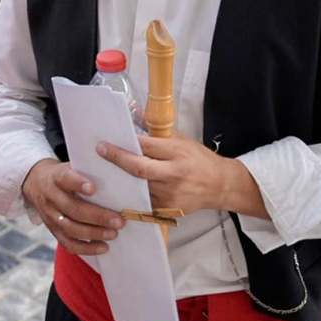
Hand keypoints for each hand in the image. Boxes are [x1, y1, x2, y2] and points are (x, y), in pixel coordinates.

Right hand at [21, 158, 122, 255]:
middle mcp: (51, 197)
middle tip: (119, 221)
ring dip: (94, 233)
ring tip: (113, 234)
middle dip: (98, 216)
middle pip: (72, 209)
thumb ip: (88, 171)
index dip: (78, 183)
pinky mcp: (53, 231)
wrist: (36, 183)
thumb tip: (119, 174)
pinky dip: (87, 248)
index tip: (94, 188)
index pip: (65, 179)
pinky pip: (68, 244)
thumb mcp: (70, 166)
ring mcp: (50, 216)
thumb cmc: (65, 175)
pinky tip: (103, 247)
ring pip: (70, 229)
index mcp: (56, 177)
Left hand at [97, 133, 246, 216]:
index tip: (106, 142)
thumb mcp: (181, 139)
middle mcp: (175, 174)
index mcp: (177, 153)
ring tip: (105, 170)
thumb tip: (133, 111)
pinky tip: (121, 188)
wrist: (220, 185)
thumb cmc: (198, 159)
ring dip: (122, 179)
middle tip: (101, 151)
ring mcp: (171, 194)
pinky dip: (132, 194)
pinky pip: (145, 201)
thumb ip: (156, 129)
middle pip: (140, 169)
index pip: (146, 147)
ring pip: (139, 187)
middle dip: (118, 160)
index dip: (125, 144)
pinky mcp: (169, 209)